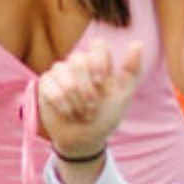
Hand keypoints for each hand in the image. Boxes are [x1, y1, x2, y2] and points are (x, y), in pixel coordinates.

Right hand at [36, 39, 143, 161]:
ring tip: (81, 114)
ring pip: (62, 72)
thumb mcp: (123, 96)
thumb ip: (131, 71)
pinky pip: (50, 87)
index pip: (97, 45)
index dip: (98, 62)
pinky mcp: (45, 85)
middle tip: (93, 108)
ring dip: (75, 99)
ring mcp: (59, 73)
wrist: (85, 140)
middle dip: (87, 89)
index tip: (101, 82)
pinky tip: (68, 114)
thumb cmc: (106, 116)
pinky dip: (62, 105)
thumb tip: (138, 43)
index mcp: (97, 63)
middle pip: (78, 60)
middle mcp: (77, 64)